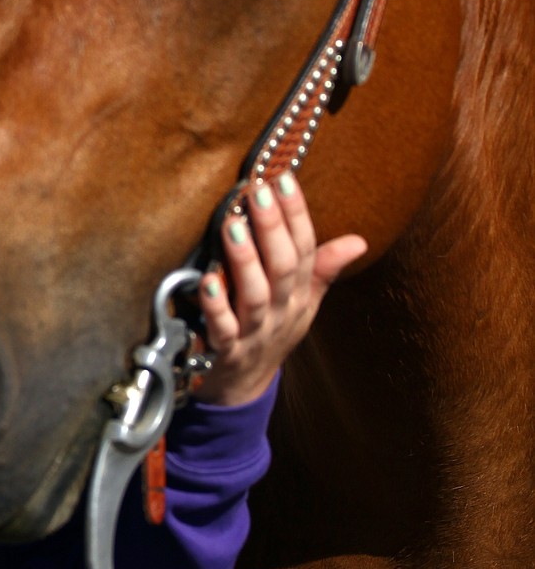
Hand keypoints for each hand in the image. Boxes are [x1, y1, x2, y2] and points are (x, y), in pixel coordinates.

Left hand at [194, 173, 365, 406]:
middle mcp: (282, 312)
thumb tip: (359, 240)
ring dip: (245, 259)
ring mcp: (255, 333)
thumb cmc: (271, 334)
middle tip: (258, 191)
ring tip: (234, 225)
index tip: (284, 179)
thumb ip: (324, 268)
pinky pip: (223, 329)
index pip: (306, 249)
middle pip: (284, 267)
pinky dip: (216, 306)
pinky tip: (207, 280)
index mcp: (301, 295)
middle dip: (272, 227)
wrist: (244, 389)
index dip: (296, 215)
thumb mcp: (304, 303)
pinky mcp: (226, 352)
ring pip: (255, 295)